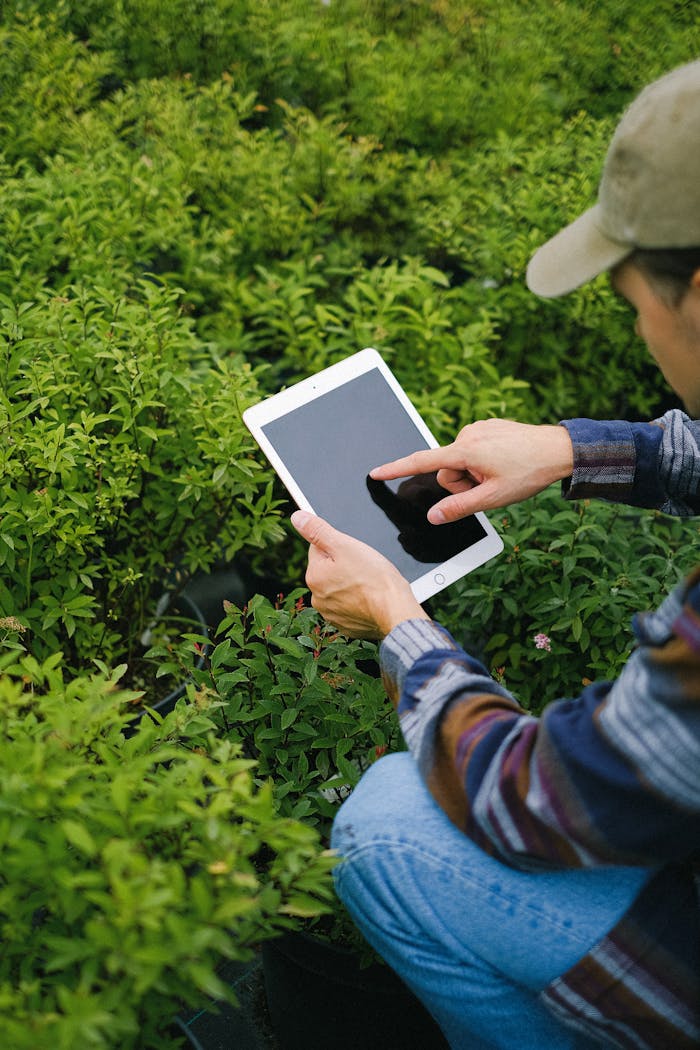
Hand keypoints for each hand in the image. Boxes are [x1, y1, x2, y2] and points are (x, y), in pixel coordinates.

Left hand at [290, 511, 428, 638]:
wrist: (395, 611)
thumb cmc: (374, 578)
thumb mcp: (344, 545)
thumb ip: (317, 530)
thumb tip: (297, 518)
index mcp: (314, 576)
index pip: (319, 550)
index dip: (339, 547)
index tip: (354, 555)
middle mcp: (317, 598)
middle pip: (328, 571)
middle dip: (344, 567)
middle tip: (364, 569)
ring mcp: (331, 614)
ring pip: (339, 589)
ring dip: (350, 584)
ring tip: (368, 584)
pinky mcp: (346, 625)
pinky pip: (349, 607)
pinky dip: (358, 602)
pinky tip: (370, 598)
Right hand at [370, 419, 573, 523]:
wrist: (559, 449)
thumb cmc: (529, 473)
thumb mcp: (493, 498)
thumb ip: (459, 508)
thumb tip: (433, 517)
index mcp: (465, 451)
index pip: (421, 462)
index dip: (396, 469)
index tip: (375, 473)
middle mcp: (467, 435)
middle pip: (446, 470)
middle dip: (462, 483)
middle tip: (488, 486)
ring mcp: (478, 429)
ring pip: (460, 462)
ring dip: (474, 474)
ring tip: (501, 473)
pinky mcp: (488, 428)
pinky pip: (473, 451)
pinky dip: (483, 462)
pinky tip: (504, 462)